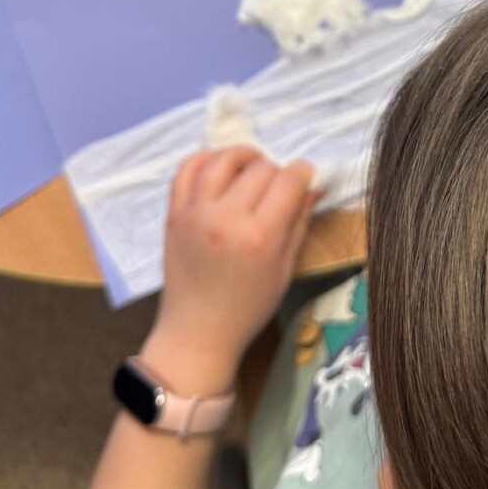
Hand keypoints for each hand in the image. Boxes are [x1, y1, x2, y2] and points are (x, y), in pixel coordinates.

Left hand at [144, 148, 316, 394]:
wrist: (197, 332)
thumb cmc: (248, 308)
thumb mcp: (285, 269)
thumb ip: (299, 222)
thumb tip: (313, 186)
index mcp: (260, 237)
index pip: (289, 180)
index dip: (303, 172)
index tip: (305, 178)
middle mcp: (227, 219)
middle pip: (261, 167)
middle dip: (277, 170)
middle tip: (278, 187)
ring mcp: (196, 214)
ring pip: (223, 159)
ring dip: (244, 156)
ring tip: (252, 167)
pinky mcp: (174, 214)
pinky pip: (187, 169)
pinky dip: (206, 159)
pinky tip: (220, 167)